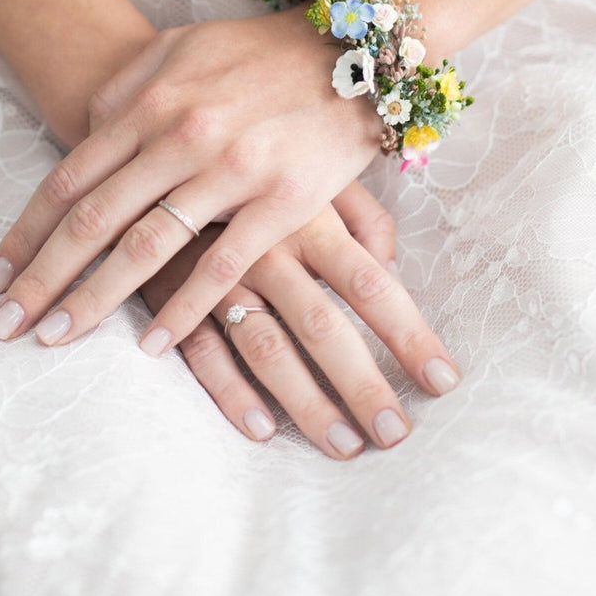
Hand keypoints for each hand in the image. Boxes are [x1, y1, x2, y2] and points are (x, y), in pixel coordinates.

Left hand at [0, 11, 383, 353]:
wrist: (353, 48)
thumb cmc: (259, 52)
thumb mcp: (181, 47)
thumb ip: (127, 87)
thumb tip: (84, 125)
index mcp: (151, 105)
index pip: (71, 179)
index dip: (28, 233)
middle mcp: (181, 138)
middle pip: (94, 220)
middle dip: (43, 278)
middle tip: (5, 325)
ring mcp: (232, 171)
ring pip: (147, 248)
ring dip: (95, 300)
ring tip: (56, 339)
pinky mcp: (284, 201)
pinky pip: (222, 267)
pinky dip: (184, 310)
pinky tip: (151, 345)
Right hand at [138, 180, 460, 457]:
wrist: (152, 150)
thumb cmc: (250, 166)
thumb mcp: (309, 172)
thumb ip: (360, 214)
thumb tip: (392, 265)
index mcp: (310, 217)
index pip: (373, 285)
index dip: (409, 336)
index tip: (443, 381)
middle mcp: (269, 248)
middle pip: (324, 327)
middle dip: (363, 386)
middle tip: (395, 435)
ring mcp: (217, 274)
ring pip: (267, 347)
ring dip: (306, 402)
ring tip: (343, 445)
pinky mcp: (174, 293)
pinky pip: (203, 350)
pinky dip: (231, 391)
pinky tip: (262, 429)